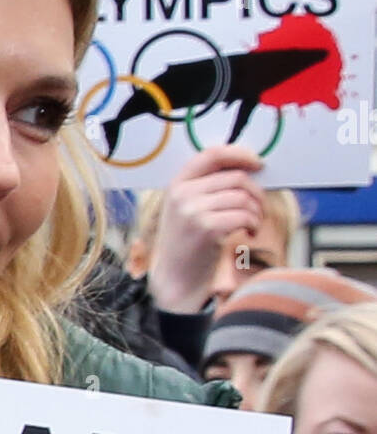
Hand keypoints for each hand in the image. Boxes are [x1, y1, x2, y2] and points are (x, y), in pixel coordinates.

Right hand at [147, 146, 263, 312]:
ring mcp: (192, 210)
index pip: (212, 154)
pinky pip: (243, 215)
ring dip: (257, 212)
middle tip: (259, 209)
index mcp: (177, 183)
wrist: (175, 279)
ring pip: (243, 197)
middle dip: (257, 193)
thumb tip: (248, 168)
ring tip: (253, 225)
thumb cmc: (188, 244)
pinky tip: (249, 234)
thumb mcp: (187, 209)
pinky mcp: (205, 228)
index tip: (258, 164)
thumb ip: (208, 187)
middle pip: (236, 178)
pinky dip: (253, 224)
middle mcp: (182, 193)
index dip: (240, 155)